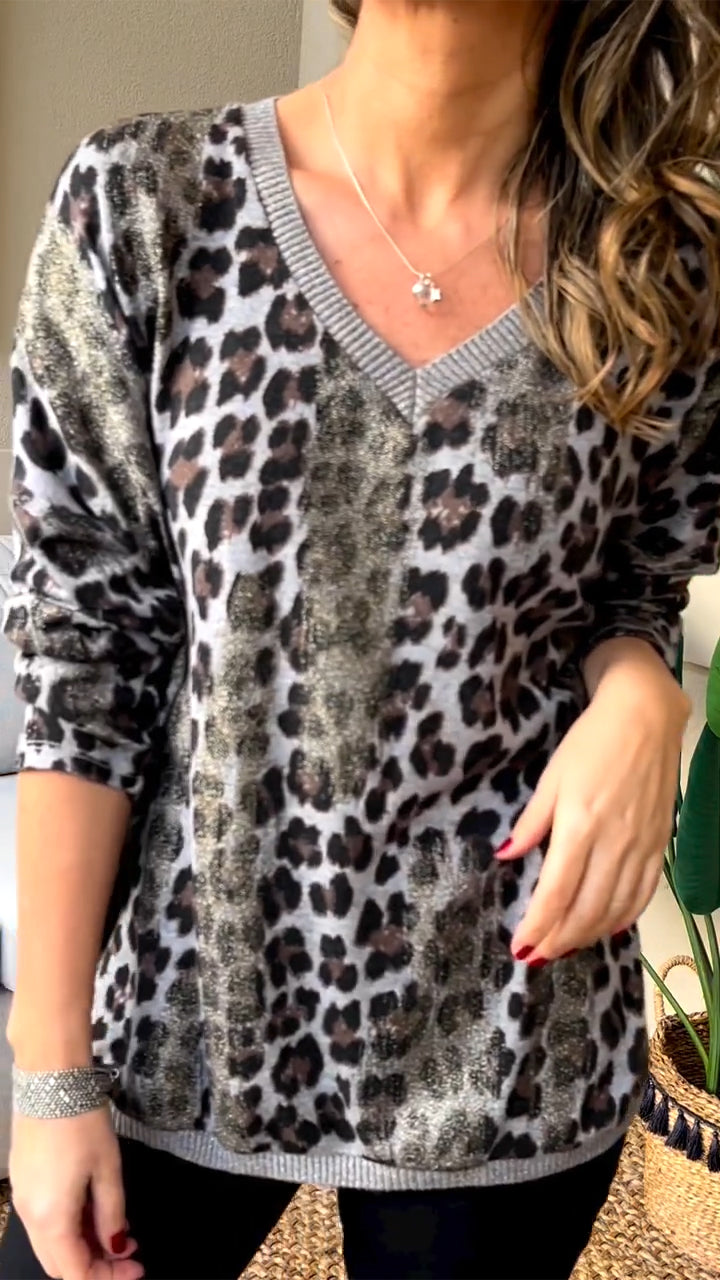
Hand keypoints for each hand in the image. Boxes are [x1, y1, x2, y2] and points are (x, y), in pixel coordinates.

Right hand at [9, 1108, 143, 1279]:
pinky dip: (68, 1227)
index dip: (107, 1278)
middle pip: (58, 1264)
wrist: (50, 1079)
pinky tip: (93, 1210)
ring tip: (116, 1230)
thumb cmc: (83, 1122)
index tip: (136, 1267)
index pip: (75, 1272)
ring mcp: (22, 1197)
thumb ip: (112, 1213)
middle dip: (94, 1266)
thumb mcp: (108, 1168)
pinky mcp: (22, 1180)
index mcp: (51, 1218)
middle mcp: (29, 1215)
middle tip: (128, 1253)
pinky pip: (43, 1221)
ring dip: (82, 1246)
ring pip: (49, 1243)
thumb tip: (116, 1246)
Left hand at [499, 652, 689, 964]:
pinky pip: (644, 892)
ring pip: (616, 907)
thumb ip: (532, 822)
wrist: (646, 714)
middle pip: (587, 908)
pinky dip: (625, 917)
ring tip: (566, 947)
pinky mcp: (659, 842)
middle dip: (560, 939)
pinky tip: (608, 928)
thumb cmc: (592, 740)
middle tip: (538, 957)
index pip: (557, 890)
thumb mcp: (552, 776)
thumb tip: (506, 856)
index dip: (538, 925)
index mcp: (580, 824)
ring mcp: (641, 845)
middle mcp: (613, 841)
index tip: (521, 947)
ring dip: (589, 935)